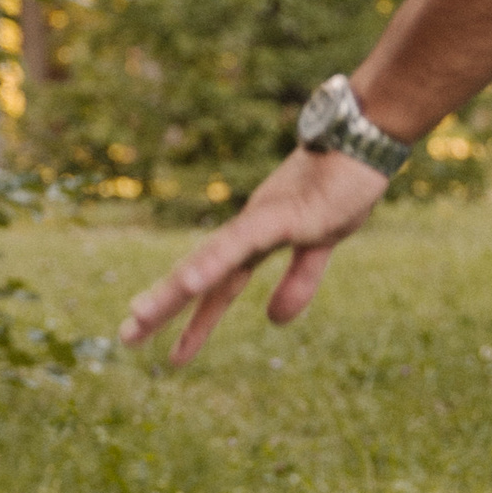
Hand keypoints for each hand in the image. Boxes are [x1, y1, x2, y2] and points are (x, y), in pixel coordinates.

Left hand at [118, 147, 390, 364]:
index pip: (218, 286)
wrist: (365, 137)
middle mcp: (248, 230)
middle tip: (126, 337)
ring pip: (209, 260)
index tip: (171, 355)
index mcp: (256, 239)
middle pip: (200, 274)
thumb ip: (299, 280)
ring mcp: (261, 220)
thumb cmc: (344, 182)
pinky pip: (241, 242)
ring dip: (175, 289)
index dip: (195, 321)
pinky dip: (213, 262)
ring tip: (140, 316)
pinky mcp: (281, 214)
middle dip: (163, 306)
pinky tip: (188, 282)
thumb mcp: (321, 244)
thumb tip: (273, 322)